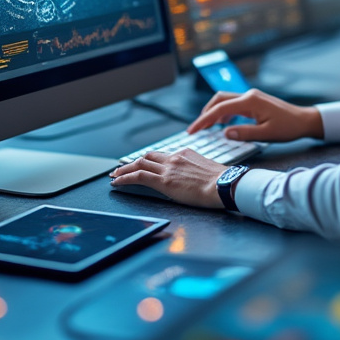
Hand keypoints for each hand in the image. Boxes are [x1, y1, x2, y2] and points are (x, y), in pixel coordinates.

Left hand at [109, 149, 225, 208]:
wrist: (224, 185)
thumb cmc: (222, 182)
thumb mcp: (207, 170)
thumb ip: (195, 171)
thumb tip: (192, 179)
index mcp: (185, 153)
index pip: (162, 155)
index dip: (149, 160)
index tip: (142, 164)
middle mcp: (174, 158)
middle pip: (147, 157)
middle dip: (133, 163)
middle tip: (122, 169)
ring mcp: (168, 168)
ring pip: (139, 164)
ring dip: (124, 170)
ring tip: (115, 175)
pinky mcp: (164, 181)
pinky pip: (138, 176)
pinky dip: (124, 178)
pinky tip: (117, 183)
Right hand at [187, 89, 323, 142]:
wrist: (304, 120)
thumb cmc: (288, 127)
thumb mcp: (266, 134)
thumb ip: (244, 133)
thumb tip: (224, 133)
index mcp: (250, 102)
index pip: (220, 109)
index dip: (204, 120)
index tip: (193, 130)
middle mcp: (248, 95)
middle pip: (218, 99)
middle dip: (205, 113)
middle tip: (196, 128)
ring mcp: (251, 96)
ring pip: (225, 100)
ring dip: (214, 112)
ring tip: (206, 128)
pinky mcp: (254, 101)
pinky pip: (233, 104)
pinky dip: (224, 112)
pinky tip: (223, 124)